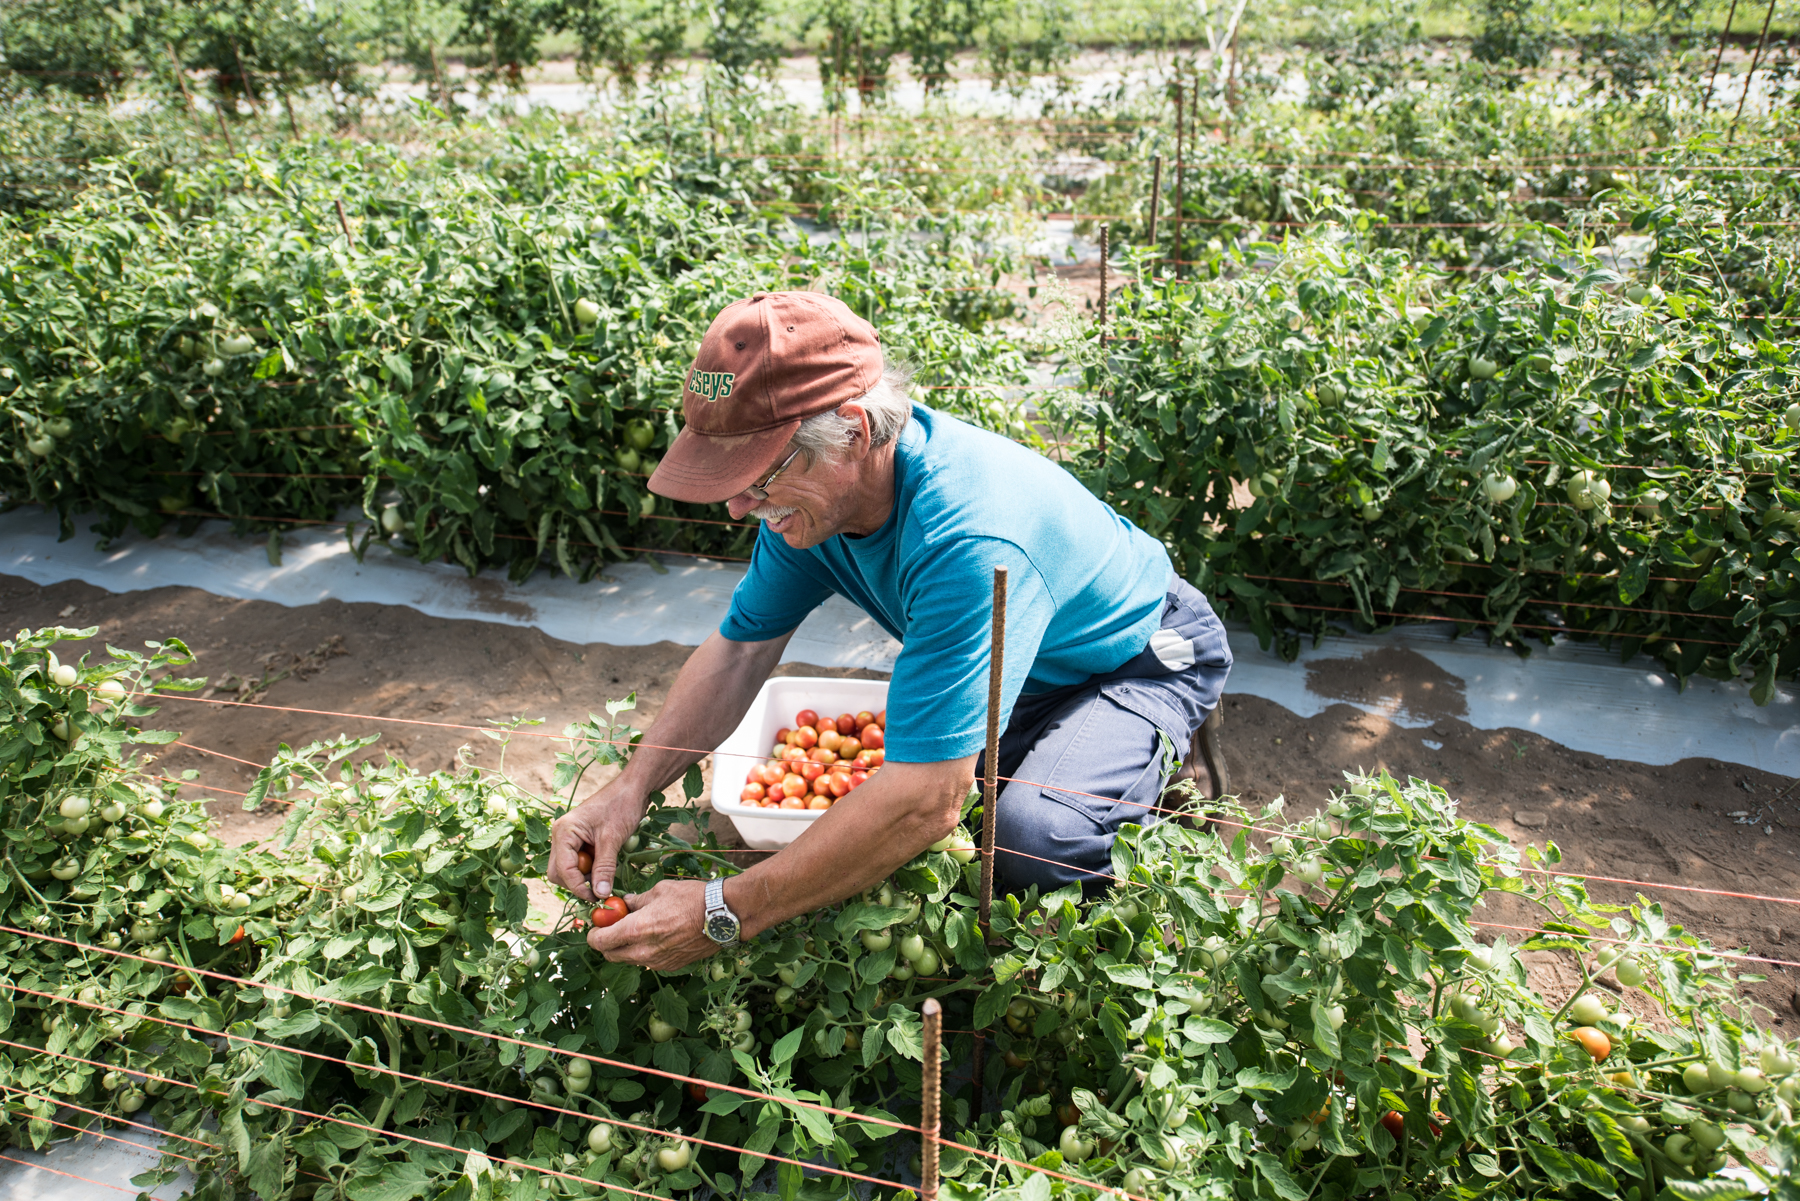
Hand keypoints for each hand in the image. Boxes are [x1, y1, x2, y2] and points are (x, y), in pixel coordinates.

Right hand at [548, 779, 647, 901]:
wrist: (633, 788)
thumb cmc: (622, 806)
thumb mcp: (613, 839)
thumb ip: (604, 867)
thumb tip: (599, 894)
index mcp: (564, 832)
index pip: (563, 870)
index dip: (578, 887)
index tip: (597, 897)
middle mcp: (561, 835)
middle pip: (559, 872)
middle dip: (578, 883)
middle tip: (601, 886)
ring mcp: (569, 838)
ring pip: (568, 869)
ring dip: (585, 876)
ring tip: (606, 872)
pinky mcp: (579, 840)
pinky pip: (579, 862)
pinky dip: (591, 868)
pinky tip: (606, 864)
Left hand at [589, 879, 719, 970]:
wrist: (723, 916)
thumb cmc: (692, 898)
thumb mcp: (659, 891)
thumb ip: (636, 901)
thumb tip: (623, 903)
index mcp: (637, 930)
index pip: (600, 942)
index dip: (593, 934)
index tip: (596, 925)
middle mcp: (644, 951)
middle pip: (611, 956)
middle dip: (607, 943)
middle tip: (612, 928)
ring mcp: (658, 962)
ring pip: (630, 960)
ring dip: (626, 948)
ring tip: (637, 930)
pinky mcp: (671, 966)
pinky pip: (648, 962)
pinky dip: (645, 951)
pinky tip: (656, 936)